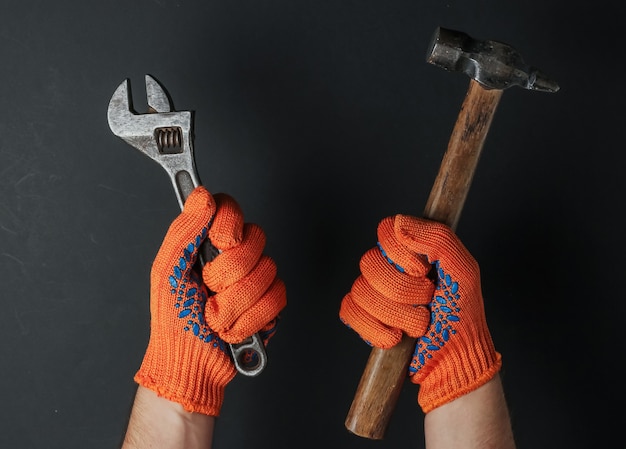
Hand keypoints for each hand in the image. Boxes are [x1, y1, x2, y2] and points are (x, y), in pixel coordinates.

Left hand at [135, 186, 285, 415]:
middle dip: (228, 273)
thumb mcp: (167, 271)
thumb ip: (184, 231)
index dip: (229, 225)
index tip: (217, 243)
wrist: (191, 363)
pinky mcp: (271, 303)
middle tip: (208, 290)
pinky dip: (250, 318)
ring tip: (217, 316)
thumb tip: (202, 195)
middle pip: (256, 239)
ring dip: (235, 302)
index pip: (231, 208)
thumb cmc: (174, 321)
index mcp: (208, 243)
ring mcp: (255, 279)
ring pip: (267, 270)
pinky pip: (277, 297)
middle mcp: (235, 256)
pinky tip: (234, 327)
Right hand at [340, 214, 500, 412]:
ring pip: (361, 291)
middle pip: (370, 263)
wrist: (454, 358)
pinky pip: (349, 311)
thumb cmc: (462, 314)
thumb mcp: (463, 270)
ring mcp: (372, 292)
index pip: (385, 231)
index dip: (401, 253)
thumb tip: (399, 223)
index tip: (424, 271)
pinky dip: (375, 328)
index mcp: (409, 250)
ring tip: (419, 324)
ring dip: (397, 314)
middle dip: (404, 290)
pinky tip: (397, 336)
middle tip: (427, 300)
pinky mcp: (363, 317)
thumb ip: (438, 239)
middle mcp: (387, 267)